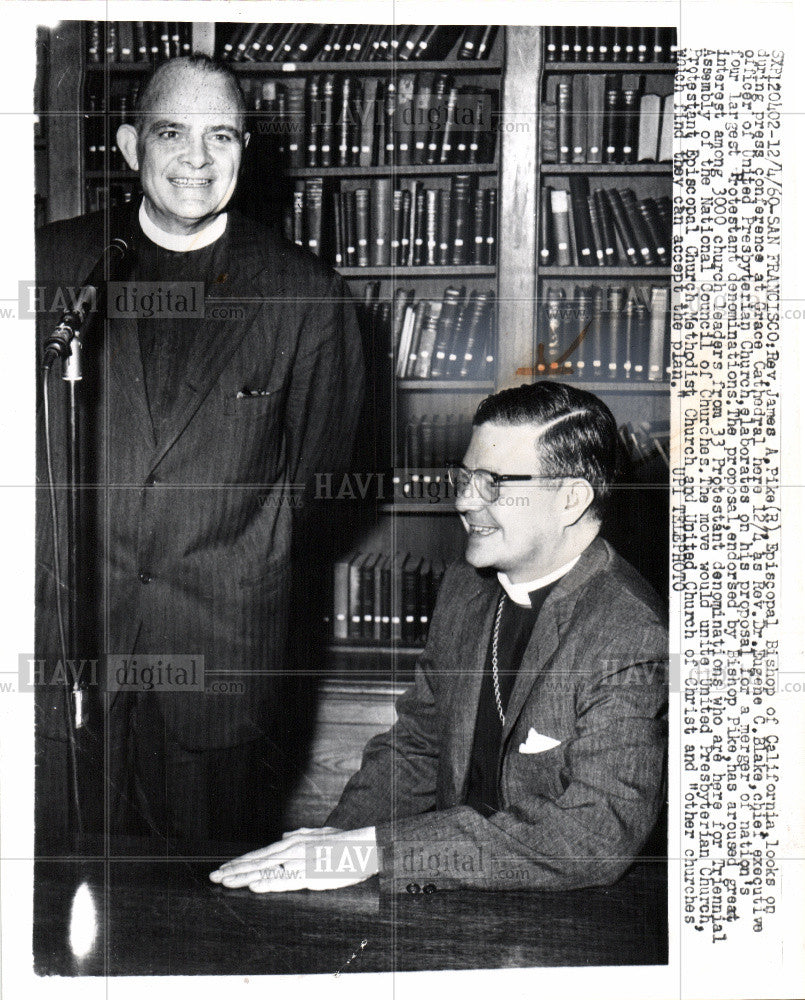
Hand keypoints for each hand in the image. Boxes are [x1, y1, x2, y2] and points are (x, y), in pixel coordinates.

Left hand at [209, 826, 377, 892]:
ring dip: (243, 877)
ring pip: (265, 871)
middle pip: (257, 862)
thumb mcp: (318, 836)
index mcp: (291, 843)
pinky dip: (268, 883)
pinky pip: (284, 880)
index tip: (224, 868)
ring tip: (225, 882)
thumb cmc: (341, 844)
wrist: (362, 846)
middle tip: (213, 877)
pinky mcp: (309, 874)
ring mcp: (298, 862)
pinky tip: (254, 885)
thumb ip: (300, 835)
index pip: (260, 854)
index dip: (240, 862)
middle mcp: (290, 850)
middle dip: (234, 870)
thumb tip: (283, 835)